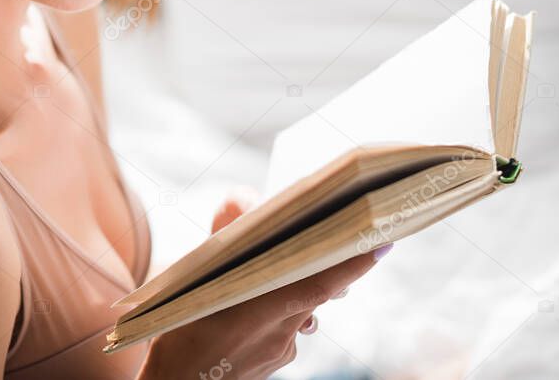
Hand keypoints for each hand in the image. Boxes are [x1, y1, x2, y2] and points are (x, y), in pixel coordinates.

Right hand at [137, 188, 390, 378]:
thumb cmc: (176, 334)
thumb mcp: (189, 284)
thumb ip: (221, 242)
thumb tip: (242, 199)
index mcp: (259, 312)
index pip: (319, 284)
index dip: (352, 264)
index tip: (382, 243)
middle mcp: (278, 333)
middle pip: (315, 291)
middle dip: (328, 265)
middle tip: (342, 238)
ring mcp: (280, 350)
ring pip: (301, 309)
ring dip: (296, 288)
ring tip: (277, 270)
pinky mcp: (275, 360)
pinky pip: (289, 326)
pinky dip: (280, 309)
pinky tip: (255, 306)